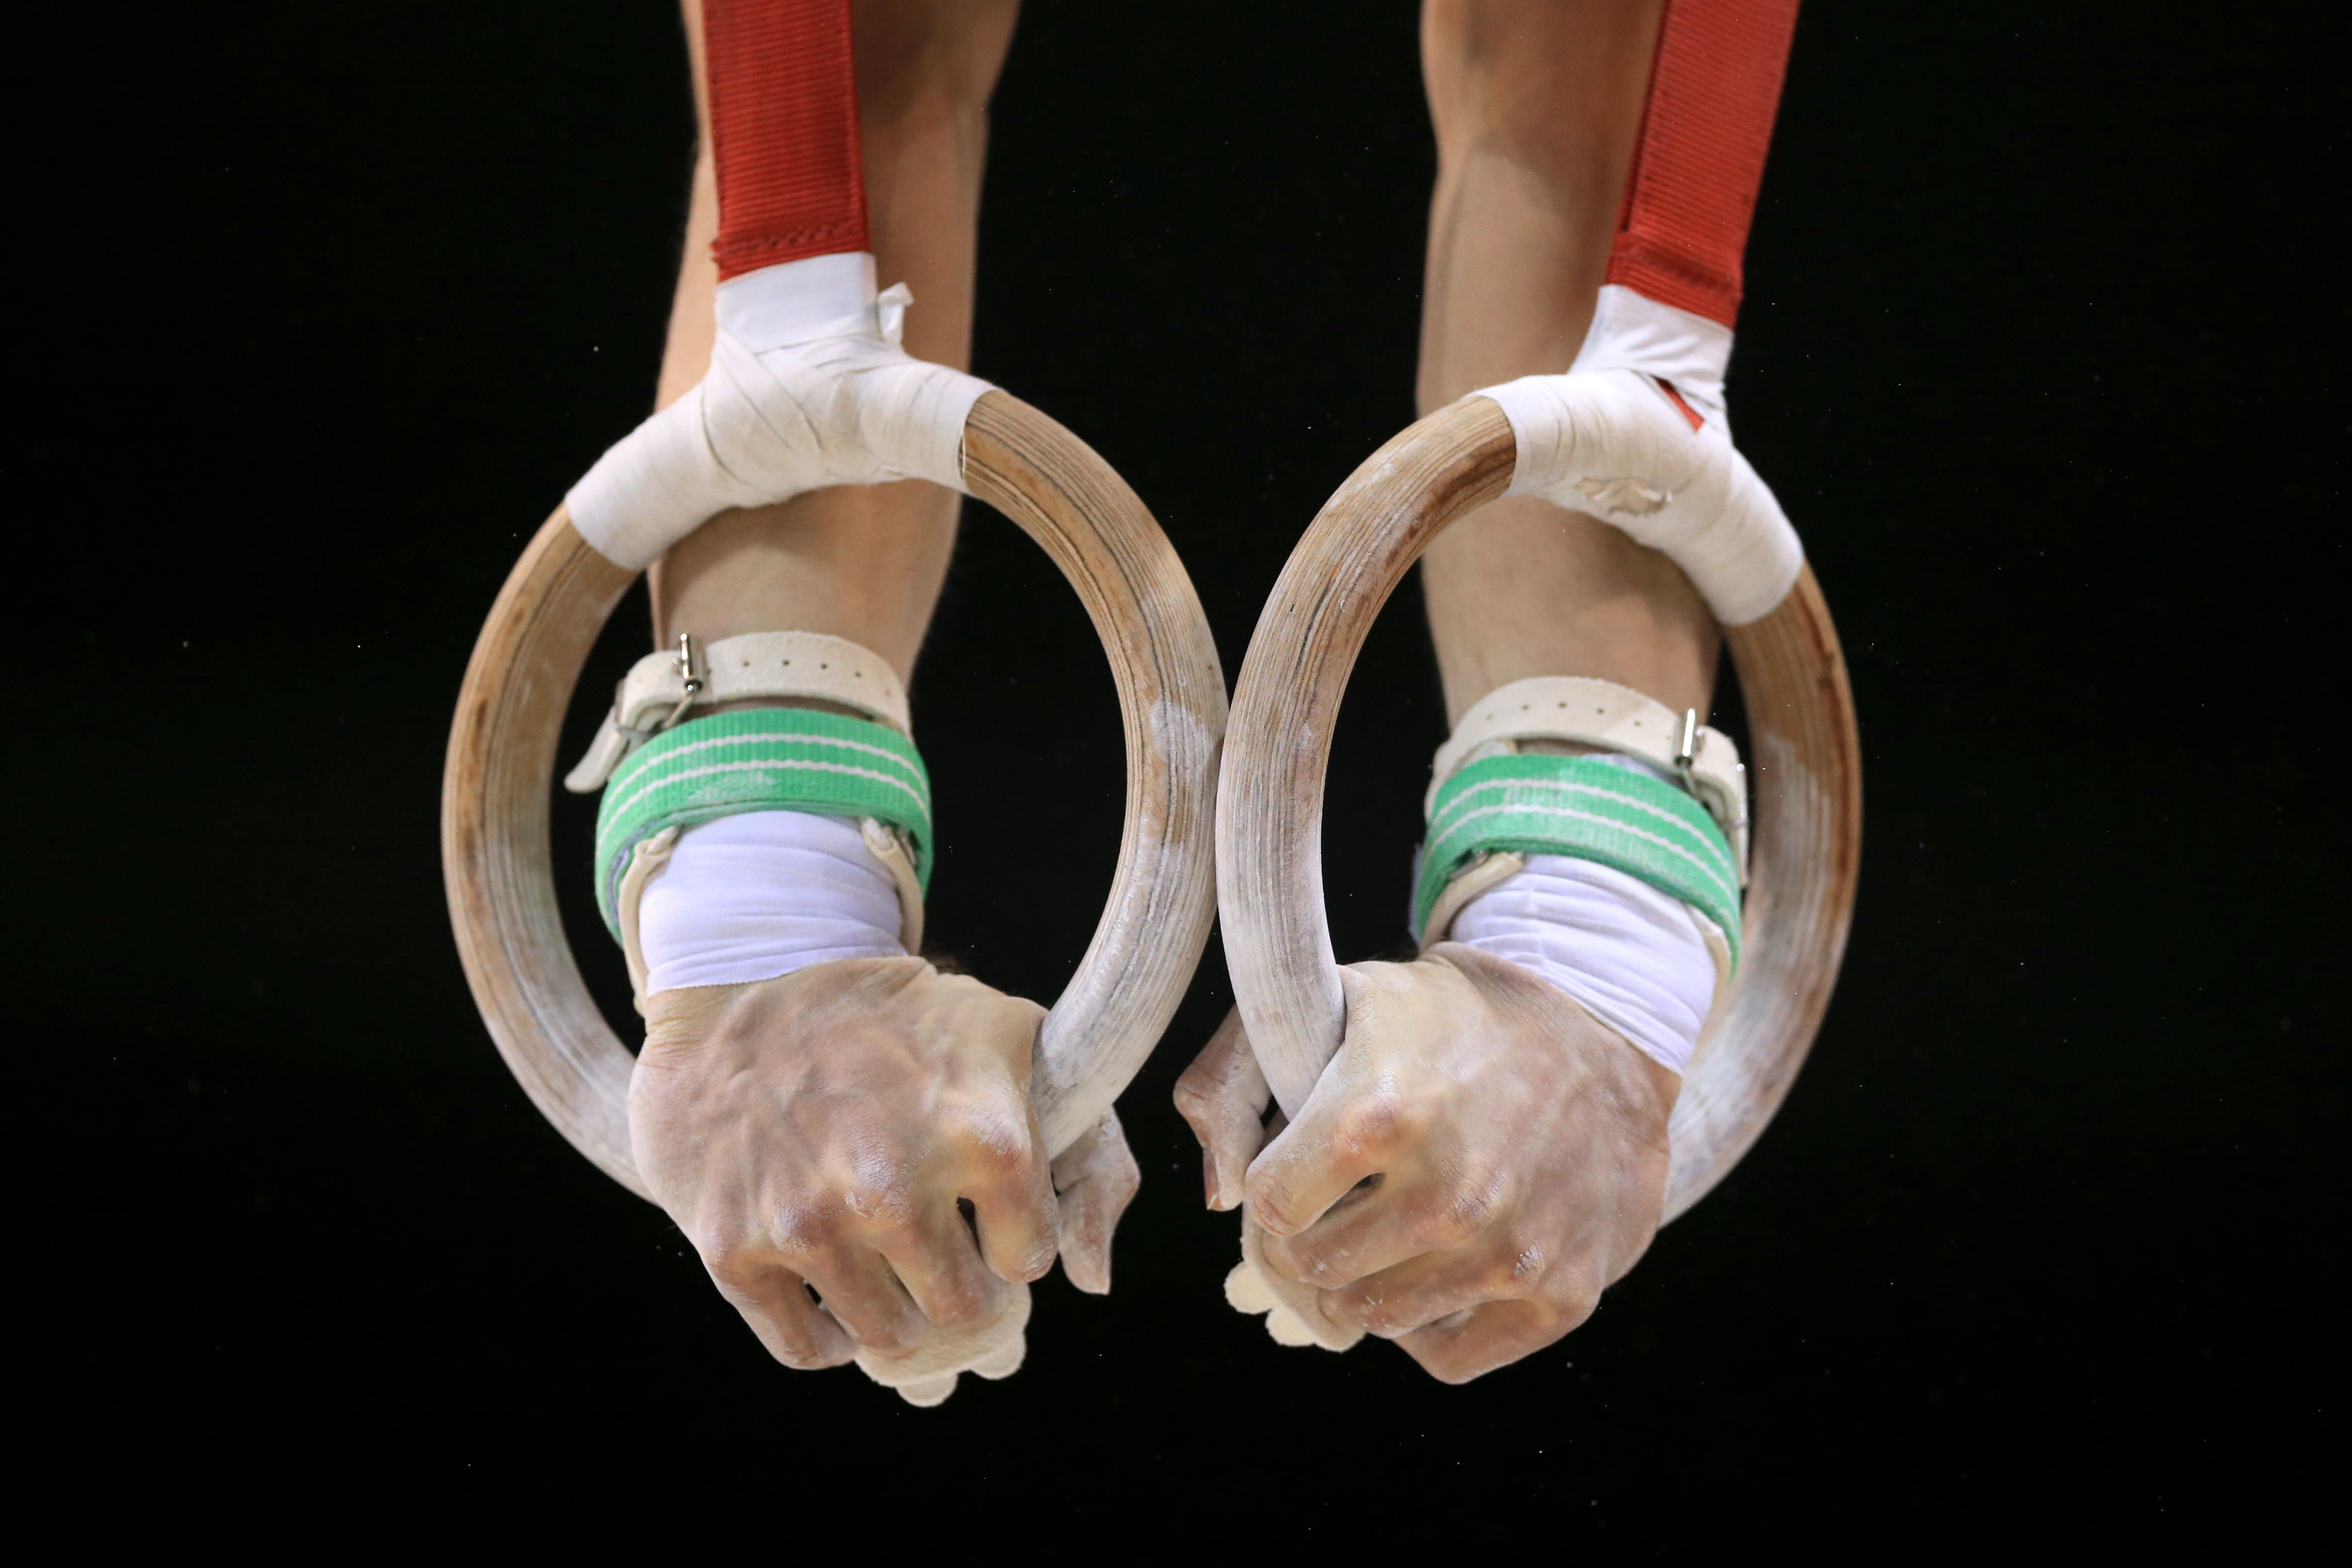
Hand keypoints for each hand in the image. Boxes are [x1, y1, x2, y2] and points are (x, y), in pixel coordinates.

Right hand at [632, 956, 1106, 1371]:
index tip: (991, 1218)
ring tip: (891, 1274)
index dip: (1013, 1240)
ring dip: (897, 1316)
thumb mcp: (1011, 1040)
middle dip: (963, 1291)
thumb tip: (1094, 1281)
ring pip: (888, 1339)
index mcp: (983, 1138)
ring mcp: (810, 1225)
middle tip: (944, 1262)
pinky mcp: (734, 1249)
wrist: (743, 989)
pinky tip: (840, 1301)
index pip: (1028, 1260)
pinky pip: (807, 1348)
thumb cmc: (897, 1022)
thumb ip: (1090, 1151)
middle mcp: (895, 1191)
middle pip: (964, 1311)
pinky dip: (831, 1338)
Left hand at [1175, 944, 1677, 1382]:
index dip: (1275, 1189)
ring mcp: (1508, 1252)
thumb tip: (1217, 1198)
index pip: (1271, 1207)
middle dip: (1313, 1236)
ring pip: (1373, 1319)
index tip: (1299, 1169)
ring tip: (1392, 1225)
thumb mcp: (1332, 999)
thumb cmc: (1444, 1017)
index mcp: (1378, 1115)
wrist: (1600, 1025)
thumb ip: (1231, 1076)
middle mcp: (1447, 1196)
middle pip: (1314, 1270)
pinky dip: (1428, 1324)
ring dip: (1369, 1279)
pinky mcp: (1561, 1294)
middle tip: (1343, 1202)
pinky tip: (1436, 1267)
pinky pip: (1446, 1357)